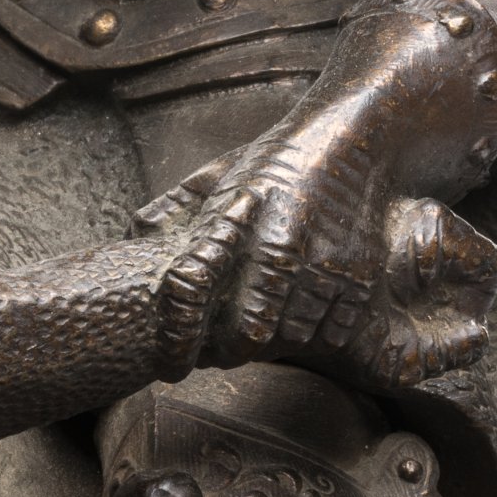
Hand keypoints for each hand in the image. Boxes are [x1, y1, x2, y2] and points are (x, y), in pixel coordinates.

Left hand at [132, 0, 496, 390]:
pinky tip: (306, 313)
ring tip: (271, 326)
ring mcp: (326, 264)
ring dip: (280, 341)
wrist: (354, 137)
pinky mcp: (358, 274)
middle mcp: (283, 245)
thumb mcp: (228, 172)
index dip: (187, 336)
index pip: (206, 298)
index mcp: (241, 220)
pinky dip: (318, 333)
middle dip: (237, 347)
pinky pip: (334, 332)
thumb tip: (137, 231)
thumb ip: (183, 204)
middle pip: (252, 333)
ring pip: (294, 338)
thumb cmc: (282, 158)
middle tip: (230, 346)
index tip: (180, 358)